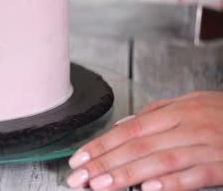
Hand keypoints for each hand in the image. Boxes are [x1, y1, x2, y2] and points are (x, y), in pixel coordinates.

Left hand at [66, 91, 222, 190]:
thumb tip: (123, 126)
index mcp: (178, 111)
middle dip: (105, 162)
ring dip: (127, 175)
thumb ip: (157, 114)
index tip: (79, 158)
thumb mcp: (192, 104)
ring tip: (101, 185)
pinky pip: (194, 176)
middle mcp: (189, 126)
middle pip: (138, 145)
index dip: (102, 144)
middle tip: (80, 177)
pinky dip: (170, 184)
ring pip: (160, 161)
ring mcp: (207, 146)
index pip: (130, 128)